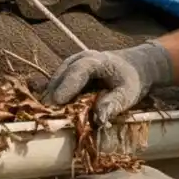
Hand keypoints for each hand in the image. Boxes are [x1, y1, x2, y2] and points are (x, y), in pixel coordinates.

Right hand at [41, 42, 172, 125]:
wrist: (133, 67)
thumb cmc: (130, 80)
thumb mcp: (128, 94)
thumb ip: (113, 104)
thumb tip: (99, 119)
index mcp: (97, 61)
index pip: (78, 71)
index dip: (67, 86)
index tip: (57, 102)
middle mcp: (80, 59)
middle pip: (61, 76)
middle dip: (53, 96)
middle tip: (46, 116)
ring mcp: (71, 65)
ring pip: (55, 80)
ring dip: (50, 98)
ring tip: (46, 115)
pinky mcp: (67, 73)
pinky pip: (56, 84)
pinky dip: (53, 97)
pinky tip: (51, 111)